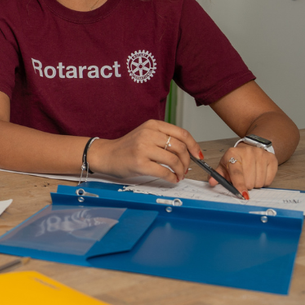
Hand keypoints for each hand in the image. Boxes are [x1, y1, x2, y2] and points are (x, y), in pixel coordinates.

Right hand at [87, 120, 202, 182]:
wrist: (106, 155)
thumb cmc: (127, 147)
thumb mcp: (146, 135)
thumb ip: (164, 139)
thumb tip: (188, 152)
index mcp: (152, 125)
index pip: (181, 133)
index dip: (193, 146)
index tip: (197, 155)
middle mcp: (148, 134)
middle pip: (180, 147)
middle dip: (187, 161)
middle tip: (186, 169)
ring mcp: (143, 148)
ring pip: (174, 160)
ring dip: (180, 171)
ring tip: (178, 175)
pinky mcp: (140, 163)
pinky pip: (164, 172)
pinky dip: (171, 178)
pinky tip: (171, 179)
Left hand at [210, 144, 277, 194]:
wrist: (250, 148)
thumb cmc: (235, 160)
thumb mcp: (224, 166)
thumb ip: (217, 175)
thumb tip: (212, 182)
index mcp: (233, 154)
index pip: (237, 173)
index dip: (239, 185)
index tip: (242, 194)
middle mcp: (248, 152)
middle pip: (249, 181)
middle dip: (245, 185)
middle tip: (243, 180)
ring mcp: (261, 154)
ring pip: (259, 182)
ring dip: (255, 184)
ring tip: (251, 176)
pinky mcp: (271, 159)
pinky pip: (268, 180)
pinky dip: (264, 181)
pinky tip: (259, 174)